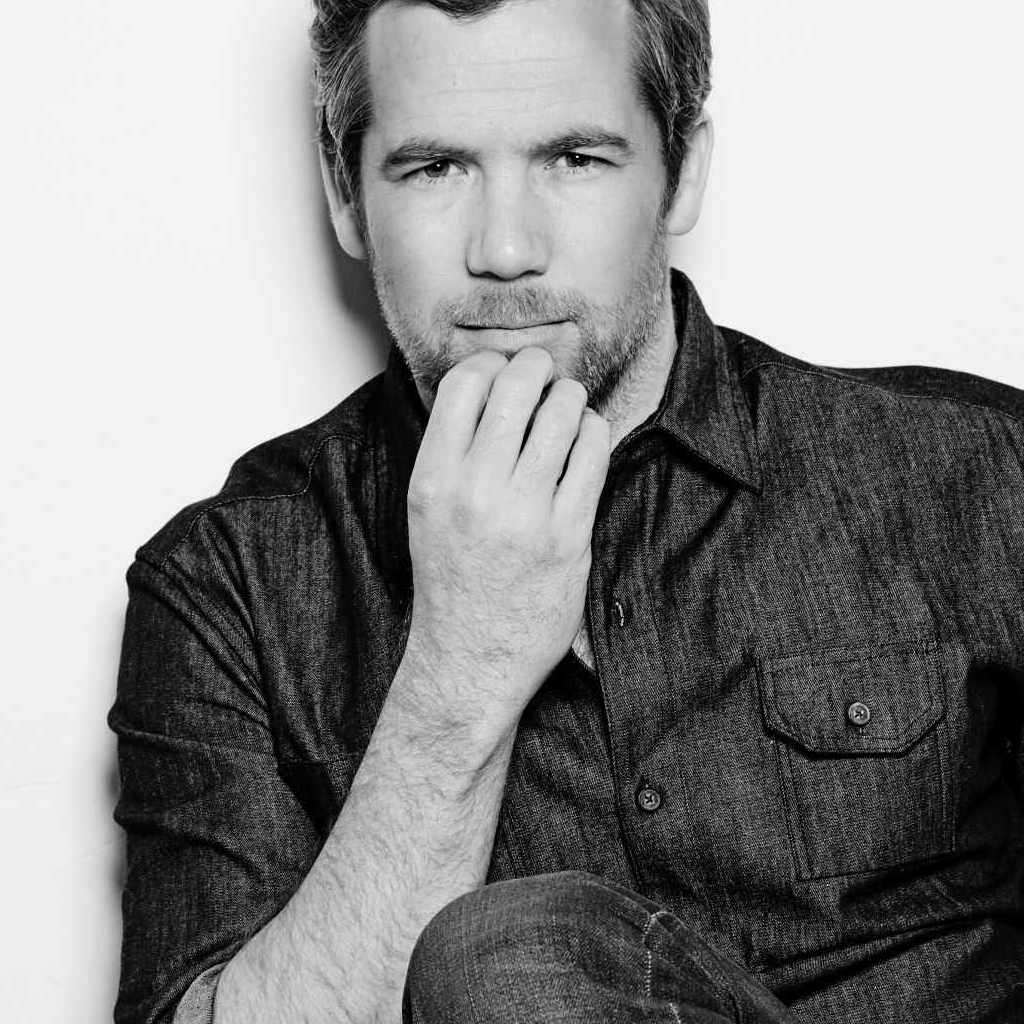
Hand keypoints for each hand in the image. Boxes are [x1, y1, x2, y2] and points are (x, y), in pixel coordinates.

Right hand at [401, 347, 609, 742]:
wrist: (471, 659)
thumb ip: (453, 452)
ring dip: (570, 398)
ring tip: (568, 408)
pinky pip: (593, 454)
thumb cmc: (453, 584)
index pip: (464, 383)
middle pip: (517, 386)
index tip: (503, 371)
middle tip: (544, 374)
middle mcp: (476, 492)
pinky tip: (586, 441)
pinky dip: (594, 433)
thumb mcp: (429, 511)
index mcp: (434, 480)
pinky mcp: (568, 535)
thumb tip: (489, 385)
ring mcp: (526, 514)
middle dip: (536, 368)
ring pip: (563, 412)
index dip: (490, 363)